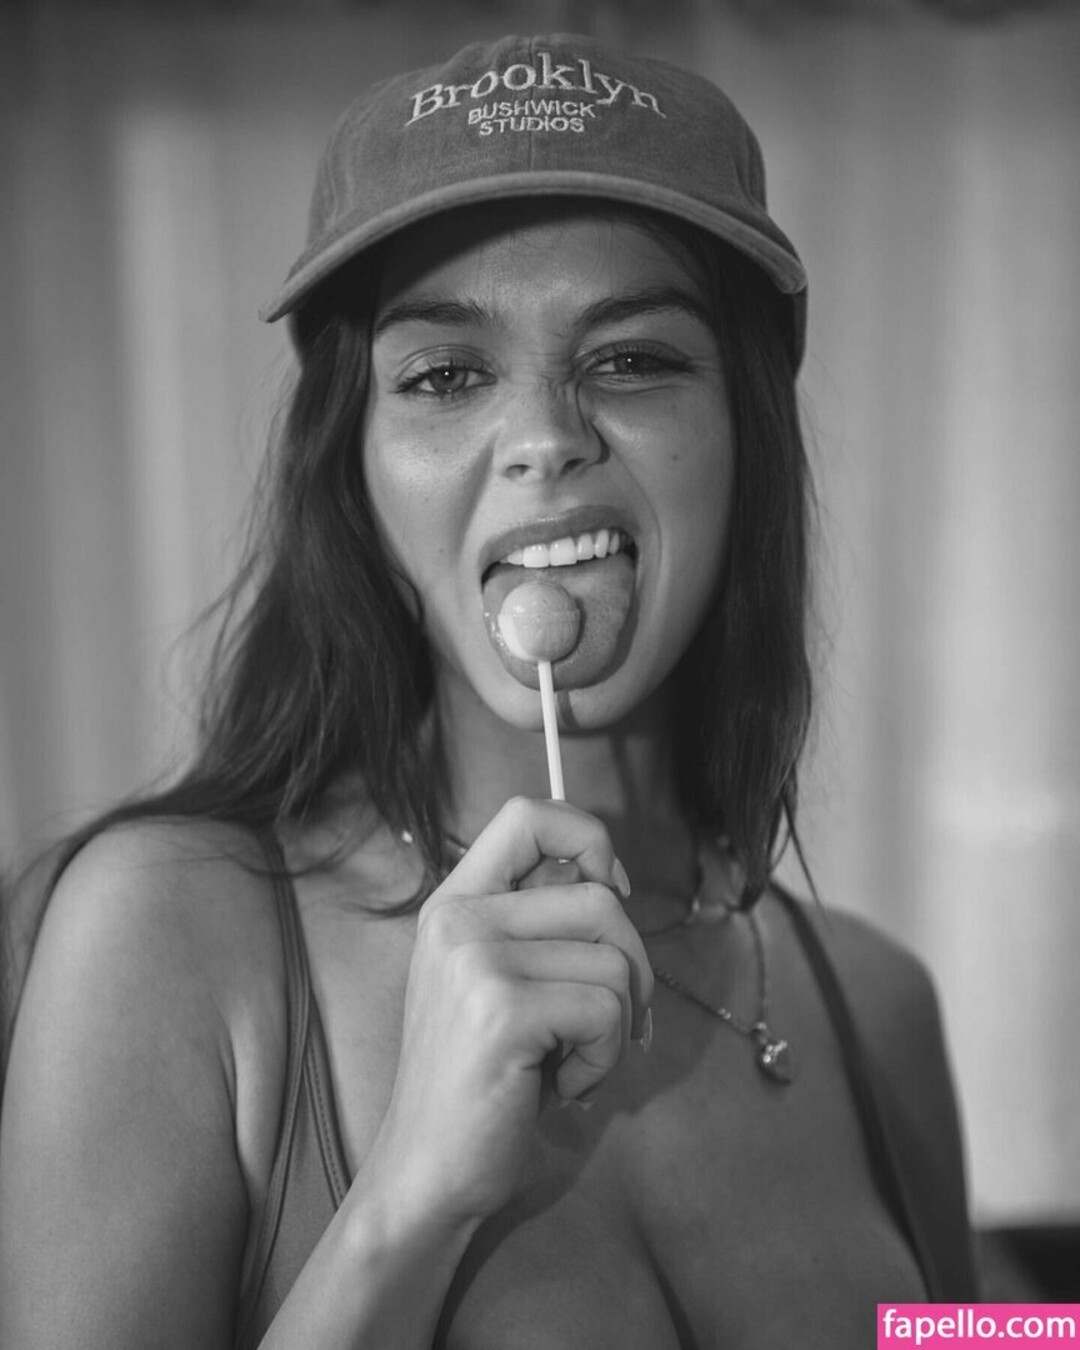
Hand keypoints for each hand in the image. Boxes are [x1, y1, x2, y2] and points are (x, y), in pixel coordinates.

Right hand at [363, 797, 651, 1227]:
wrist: (428, 1171)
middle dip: (631, 967)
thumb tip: (613, 880)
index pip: (529, 815)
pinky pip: (607, 1010)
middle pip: (600, 899)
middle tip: (607, 1022)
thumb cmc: (483, 1079)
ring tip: (571, 1060)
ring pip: (614, 960)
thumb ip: (538, 923)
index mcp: (456, 902)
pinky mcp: (500, 1011)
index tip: (607, 893)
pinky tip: (562, 1086)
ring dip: (616, 1024)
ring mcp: (474, 961)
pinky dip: (605, 1058)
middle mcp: (458, 919)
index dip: (588, 839)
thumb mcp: (497, 979)